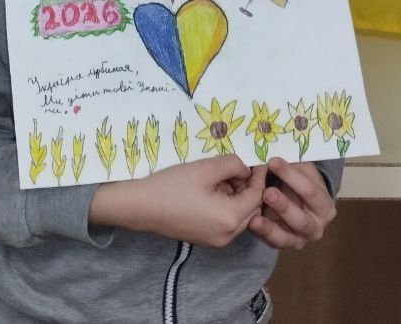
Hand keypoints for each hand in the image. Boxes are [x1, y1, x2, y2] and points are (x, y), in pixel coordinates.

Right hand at [89, 156, 266, 247]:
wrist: (140, 206)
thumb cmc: (172, 186)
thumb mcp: (206, 168)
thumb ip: (232, 164)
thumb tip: (246, 168)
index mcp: (230, 219)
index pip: (257, 196)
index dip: (259, 176)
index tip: (260, 159)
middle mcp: (227, 236)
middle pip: (252, 209)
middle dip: (249, 187)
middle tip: (239, 166)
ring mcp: (216, 241)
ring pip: (240, 216)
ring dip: (238, 196)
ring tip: (223, 177)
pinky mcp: (205, 239)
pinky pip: (226, 222)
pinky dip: (227, 206)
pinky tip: (213, 190)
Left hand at [248, 157, 335, 249]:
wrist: (298, 200)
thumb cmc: (299, 181)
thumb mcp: (301, 170)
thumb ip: (293, 164)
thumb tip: (277, 152)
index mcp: (324, 205)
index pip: (311, 192)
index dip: (292, 176)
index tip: (273, 162)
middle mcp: (316, 226)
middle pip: (301, 219)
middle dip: (284, 206)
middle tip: (267, 193)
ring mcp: (301, 239)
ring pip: (287, 237)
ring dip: (270, 227)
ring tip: (255, 218)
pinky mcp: (284, 245)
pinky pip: (273, 242)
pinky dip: (262, 234)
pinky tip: (251, 224)